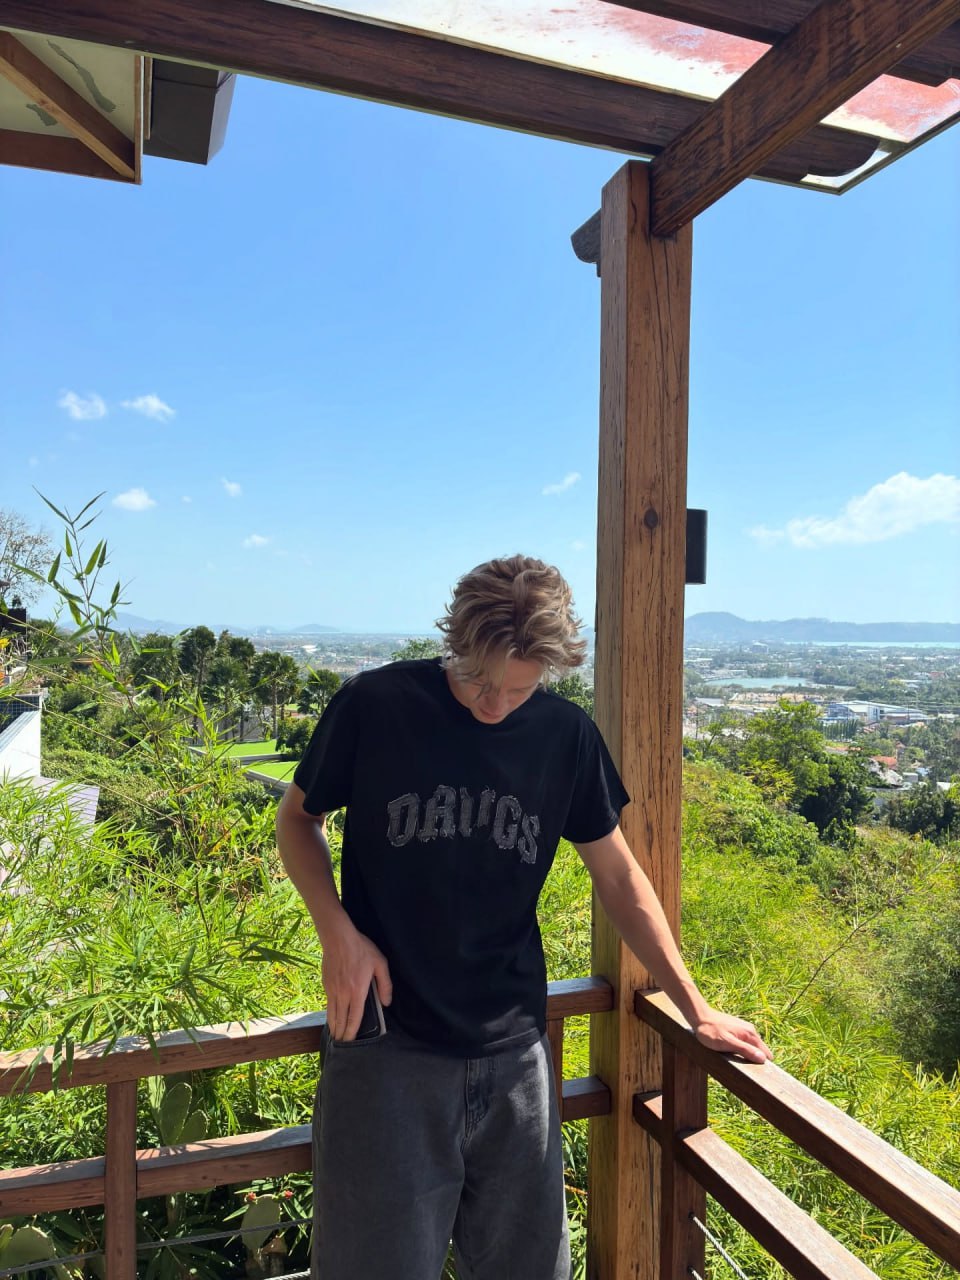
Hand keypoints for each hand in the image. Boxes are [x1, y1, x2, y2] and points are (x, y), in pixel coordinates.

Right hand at [320, 920, 392, 1040]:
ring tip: (336, 1035)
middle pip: (340, 1020)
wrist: (338, 938)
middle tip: (342, 1044)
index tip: (350, 1041)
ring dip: (333, 1027)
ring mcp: (332, 990)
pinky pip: (328, 1004)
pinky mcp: (326, 984)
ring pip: (331, 1014)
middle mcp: (343, 994)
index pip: (354, 1018)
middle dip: (341, 1034)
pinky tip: (332, 1017)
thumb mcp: (380, 963)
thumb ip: (385, 984)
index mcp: (357, 991)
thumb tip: (386, 1003)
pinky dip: (329, 1014)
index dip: (352, 1032)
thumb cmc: (361, 949)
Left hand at [693, 1009, 771, 1063]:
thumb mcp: (727, 1043)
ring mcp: (743, 1029)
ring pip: (751, 1047)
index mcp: (750, 1034)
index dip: (762, 1064)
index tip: (753, 1072)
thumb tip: (763, 1059)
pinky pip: (743, 1043)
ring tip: (733, 1059)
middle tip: (741, 1067)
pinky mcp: (736, 1030)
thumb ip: (745, 1050)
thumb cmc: (710, 1031)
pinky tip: (729, 1052)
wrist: (699, 1016)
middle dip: (754, 1060)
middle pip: (759, 1051)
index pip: (767, 1054)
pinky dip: (739, 1049)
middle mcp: (750, 1030)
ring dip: (745, 1055)